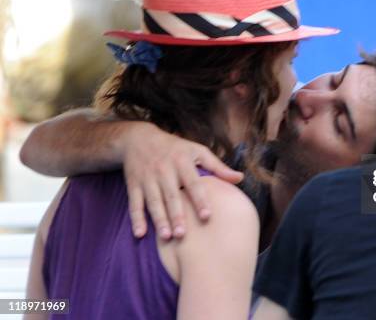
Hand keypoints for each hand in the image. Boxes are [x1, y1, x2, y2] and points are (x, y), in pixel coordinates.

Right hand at [119, 122, 243, 238]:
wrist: (139, 138)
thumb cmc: (175, 148)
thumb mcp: (197, 151)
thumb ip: (218, 166)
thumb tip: (240, 178)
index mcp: (182, 161)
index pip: (193, 183)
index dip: (200, 199)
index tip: (207, 216)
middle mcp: (164, 170)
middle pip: (172, 195)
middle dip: (177, 215)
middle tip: (183, 235)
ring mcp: (147, 178)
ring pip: (153, 201)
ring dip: (159, 219)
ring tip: (166, 237)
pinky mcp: (134, 184)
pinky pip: (134, 203)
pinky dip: (136, 219)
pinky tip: (140, 234)